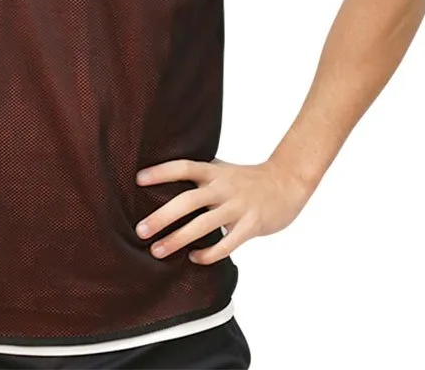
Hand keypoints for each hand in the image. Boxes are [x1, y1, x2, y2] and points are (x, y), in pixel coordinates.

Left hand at [134, 157, 312, 263]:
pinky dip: (209, 253)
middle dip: (162, 216)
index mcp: (214, 171)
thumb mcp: (221, 171)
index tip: (138, 180)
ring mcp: (238, 206)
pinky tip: (194, 259)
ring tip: (157, 251)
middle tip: (140, 230)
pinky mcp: (252, 224)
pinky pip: (228, 243)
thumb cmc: (245, 180)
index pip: (184, 166)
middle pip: (188, 200)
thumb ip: (198, 176)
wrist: (286, 183)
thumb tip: (162, 182)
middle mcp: (223, 187)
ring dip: (179, 239)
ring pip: (204, 224)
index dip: (161, 172)